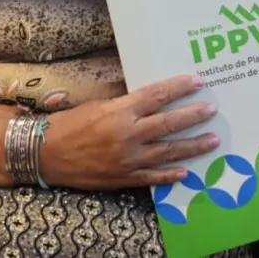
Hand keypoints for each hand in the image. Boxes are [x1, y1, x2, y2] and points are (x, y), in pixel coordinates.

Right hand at [40, 74, 217, 190]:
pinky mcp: (124, 178)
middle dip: (194, 115)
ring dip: (192, 145)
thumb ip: (125, 104)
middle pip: (169, 123)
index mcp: (120, 111)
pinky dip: (171, 174)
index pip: (157, 95)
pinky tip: (186, 171)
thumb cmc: (69, 124)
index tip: (197, 82)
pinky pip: (153, 177)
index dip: (179, 88)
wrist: (45, 154)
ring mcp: (128, 159)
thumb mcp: (98, 105)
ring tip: (212, 140)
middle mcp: (128, 134)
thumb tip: (150, 98)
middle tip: (212, 109)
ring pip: (168, 151)